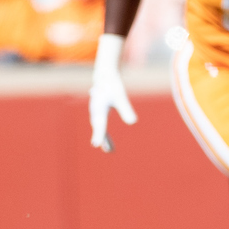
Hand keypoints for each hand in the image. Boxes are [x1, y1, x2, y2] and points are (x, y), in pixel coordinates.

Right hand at [89, 34, 136, 151]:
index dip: (99, 135)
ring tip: (110, 150)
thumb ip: (126, 109)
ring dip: (104, 139)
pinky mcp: (100, 113)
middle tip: (108, 151)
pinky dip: (104, 135)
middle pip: (99, 129)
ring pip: (100, 129)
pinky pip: (101, 126)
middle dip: (103, 140)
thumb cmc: (112, 85)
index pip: (100, 125)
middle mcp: (96, 112)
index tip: (96, 145)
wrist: (104, 77)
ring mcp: (96, 113)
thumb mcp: (121, 97)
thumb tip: (133, 122)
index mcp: (99, 108)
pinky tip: (108, 144)